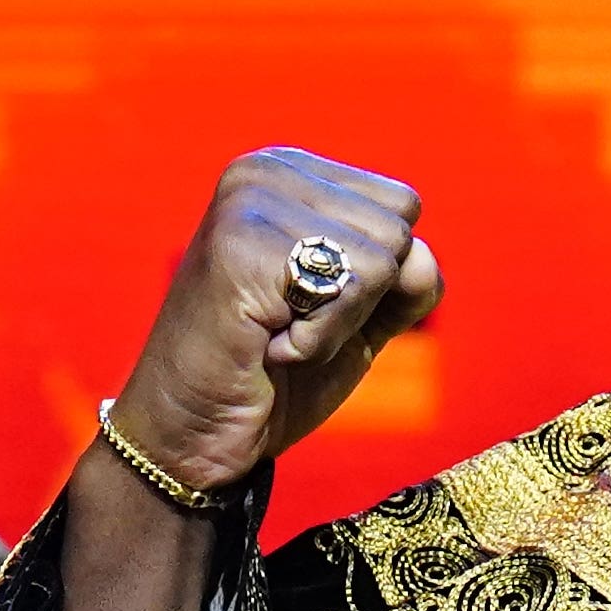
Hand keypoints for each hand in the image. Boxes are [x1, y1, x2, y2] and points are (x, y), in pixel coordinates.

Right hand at [66, 150, 444, 610]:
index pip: (399, 205)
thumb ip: (403, 280)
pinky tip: (266, 348)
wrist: (189, 438)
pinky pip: (350, 289)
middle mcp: (264, 171)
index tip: (304, 304)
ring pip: (380, 258)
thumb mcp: (356, 319)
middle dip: (358, 299)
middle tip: (287, 326)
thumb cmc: (270, 381)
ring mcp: (249, 203)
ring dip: (336, 323)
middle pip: (396, 226)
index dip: (374, 279)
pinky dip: (319, 340)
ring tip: (274, 336)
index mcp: (288, 173)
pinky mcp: (241, 245)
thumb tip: (421, 256)